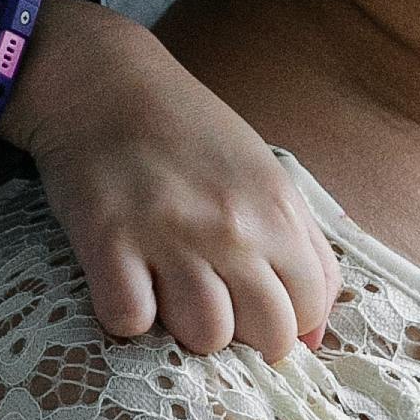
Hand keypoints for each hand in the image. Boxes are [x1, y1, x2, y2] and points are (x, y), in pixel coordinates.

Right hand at [3, 1, 339, 356]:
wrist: (105, 82)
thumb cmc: (189, 132)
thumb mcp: (267, 175)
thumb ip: (304, 249)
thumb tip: (314, 334)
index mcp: (277, 209)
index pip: (308, 309)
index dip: (286, 322)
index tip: (256, 310)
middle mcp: (232, 226)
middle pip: (265, 335)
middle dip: (243, 336)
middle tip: (213, 307)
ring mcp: (170, 235)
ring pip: (205, 337)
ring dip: (185, 330)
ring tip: (169, 293)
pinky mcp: (109, 242)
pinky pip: (130, 321)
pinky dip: (127, 315)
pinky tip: (127, 283)